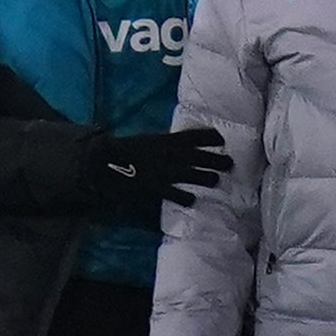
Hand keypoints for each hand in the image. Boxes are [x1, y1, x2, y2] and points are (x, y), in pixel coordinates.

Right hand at [81, 127, 230, 211]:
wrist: (106, 163)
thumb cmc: (125, 149)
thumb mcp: (147, 141)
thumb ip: (164, 144)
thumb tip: (178, 147)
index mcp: (168, 140)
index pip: (196, 136)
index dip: (211, 138)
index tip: (221, 140)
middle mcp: (173, 155)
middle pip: (202, 157)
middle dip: (218, 160)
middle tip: (229, 163)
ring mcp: (169, 173)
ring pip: (196, 175)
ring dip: (208, 178)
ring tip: (215, 181)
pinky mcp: (161, 189)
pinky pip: (179, 195)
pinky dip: (187, 197)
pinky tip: (191, 199)